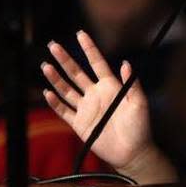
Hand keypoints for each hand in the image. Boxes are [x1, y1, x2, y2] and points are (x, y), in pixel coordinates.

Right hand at [41, 31, 171, 181]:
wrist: (132, 152)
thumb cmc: (140, 127)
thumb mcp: (140, 103)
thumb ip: (131, 84)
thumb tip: (126, 63)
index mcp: (110, 87)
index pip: (96, 63)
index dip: (89, 49)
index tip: (80, 34)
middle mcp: (96, 94)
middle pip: (76, 73)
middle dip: (65, 59)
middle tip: (53, 46)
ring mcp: (86, 108)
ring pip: (67, 89)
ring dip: (56, 78)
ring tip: (46, 66)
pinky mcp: (79, 123)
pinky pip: (64, 111)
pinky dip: (55, 102)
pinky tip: (47, 92)